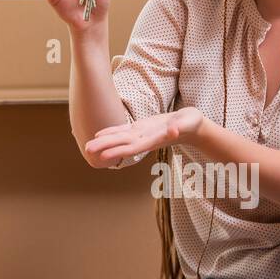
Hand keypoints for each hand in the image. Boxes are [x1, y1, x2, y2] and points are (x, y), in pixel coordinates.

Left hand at [84, 107, 204, 164]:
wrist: (192, 127)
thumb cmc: (192, 124)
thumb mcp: (189, 122)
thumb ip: (181, 127)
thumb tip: (173, 131)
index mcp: (155, 139)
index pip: (134, 147)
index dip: (118, 151)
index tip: (104, 156)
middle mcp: (145, 139)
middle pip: (122, 144)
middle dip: (105, 147)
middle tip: (87, 150)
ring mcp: (142, 134)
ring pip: (120, 139)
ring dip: (104, 142)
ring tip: (87, 147)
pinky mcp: (141, 128)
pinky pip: (123, 131)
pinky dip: (111, 133)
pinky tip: (99, 134)